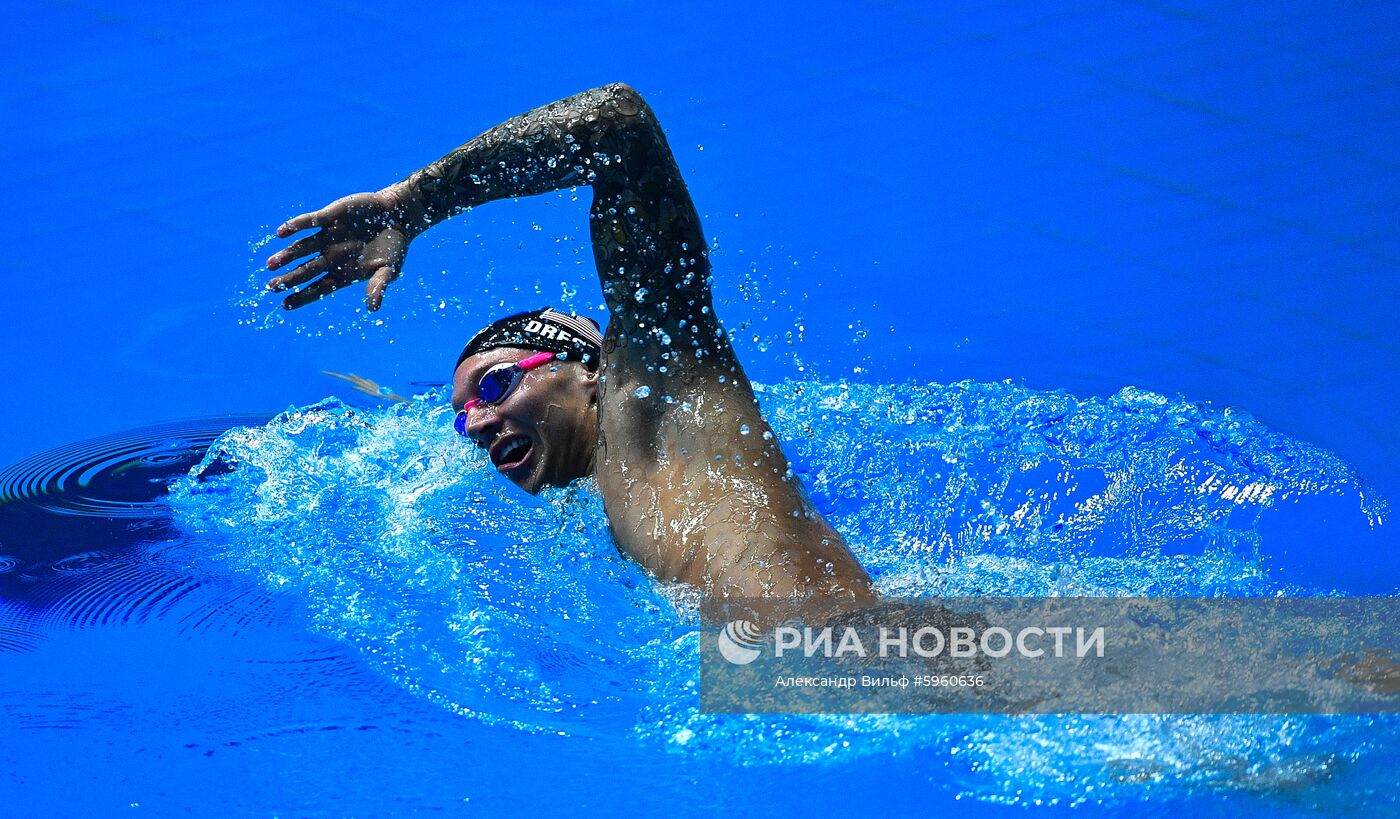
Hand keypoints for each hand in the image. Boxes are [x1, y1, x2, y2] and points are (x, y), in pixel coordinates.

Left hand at [266, 186, 417, 310]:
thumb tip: (373, 309)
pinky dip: (296, 226)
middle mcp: (331, 256)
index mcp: (343, 272)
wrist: (398, 216)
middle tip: (271, 286)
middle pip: (306, 271)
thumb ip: (379, 286)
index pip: (319, 288)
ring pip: (302, 248)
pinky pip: (309, 222)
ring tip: (270, 264)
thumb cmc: (394, 247)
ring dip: (286, 255)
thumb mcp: (390, 269)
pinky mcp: (330, 217)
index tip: (285, 305)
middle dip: (288, 279)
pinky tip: (281, 232)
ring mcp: (328, 237)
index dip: (302, 296)